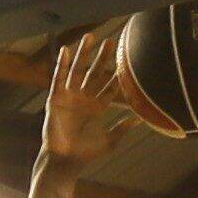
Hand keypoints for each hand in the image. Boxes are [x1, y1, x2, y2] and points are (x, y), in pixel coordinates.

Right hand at [39, 27, 138, 161]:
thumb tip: (141, 119)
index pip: (108, 87)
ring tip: (91, 36)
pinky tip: (66, 50)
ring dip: (84, 54)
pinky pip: (59, 78)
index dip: (117, 76)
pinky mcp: (56, 98)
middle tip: (112, 41)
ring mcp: (69, 97)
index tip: (126, 61)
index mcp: (96, 107)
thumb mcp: (110, 140)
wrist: (66, 161)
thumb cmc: (86, 153)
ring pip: (78, 70)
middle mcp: (83, 99)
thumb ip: (123, 128)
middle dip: (102, 58)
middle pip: (94, 73)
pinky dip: (62, 65)